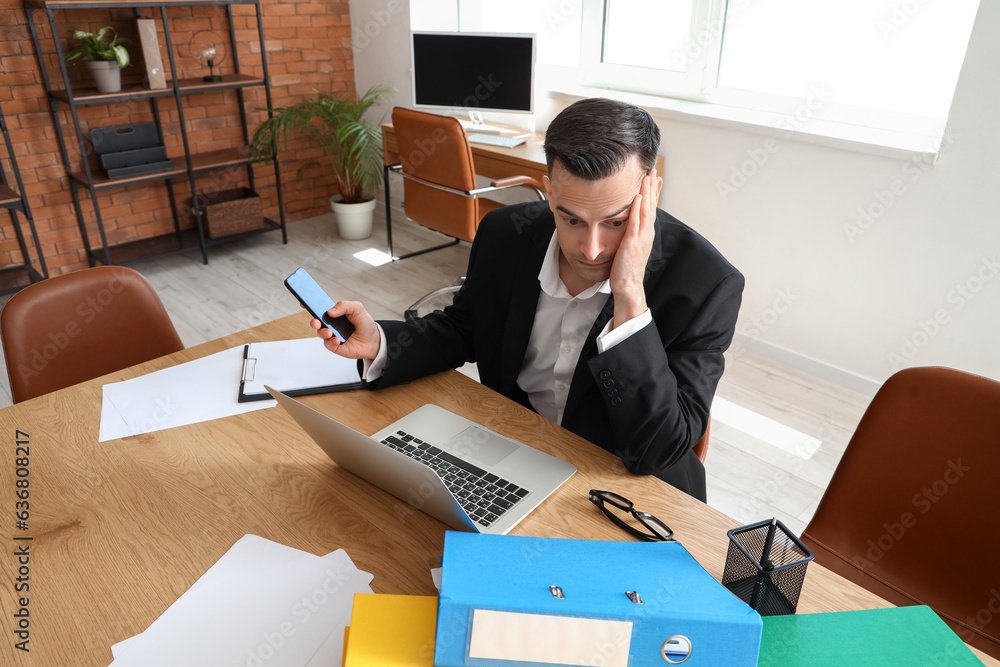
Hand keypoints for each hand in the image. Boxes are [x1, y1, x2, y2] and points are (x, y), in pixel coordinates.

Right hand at [310, 300, 380, 359]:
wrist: (374, 341)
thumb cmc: (365, 323)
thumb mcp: (357, 309)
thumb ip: (344, 306)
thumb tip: (330, 311)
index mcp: (334, 313)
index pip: (319, 308)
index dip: (310, 305)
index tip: (303, 302)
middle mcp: (331, 324)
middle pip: (316, 322)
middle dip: (313, 321)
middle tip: (316, 322)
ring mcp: (332, 335)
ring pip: (320, 334)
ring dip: (323, 332)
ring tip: (330, 332)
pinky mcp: (335, 346)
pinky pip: (328, 344)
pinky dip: (331, 342)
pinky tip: (337, 340)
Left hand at [610, 168, 660, 327]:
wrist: (627, 286)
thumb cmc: (626, 268)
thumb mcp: (630, 246)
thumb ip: (630, 233)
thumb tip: (627, 223)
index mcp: (646, 233)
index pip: (651, 208)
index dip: (653, 192)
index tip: (655, 177)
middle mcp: (646, 234)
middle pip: (651, 206)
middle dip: (652, 187)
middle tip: (653, 170)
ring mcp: (640, 238)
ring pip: (645, 211)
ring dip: (647, 193)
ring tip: (647, 177)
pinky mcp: (632, 244)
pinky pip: (635, 224)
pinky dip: (637, 210)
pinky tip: (638, 198)